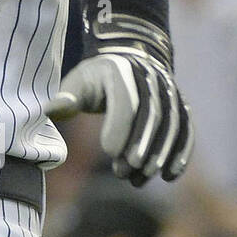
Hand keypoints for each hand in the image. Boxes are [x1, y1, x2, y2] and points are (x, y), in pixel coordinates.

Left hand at [46, 9, 193, 185]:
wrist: (126, 59)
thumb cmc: (96, 77)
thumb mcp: (77, 82)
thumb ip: (67, 98)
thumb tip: (49, 111)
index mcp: (120, 71)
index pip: (125, 101)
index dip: (120, 127)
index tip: (109, 153)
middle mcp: (150, 78)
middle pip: (152, 114)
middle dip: (141, 145)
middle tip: (127, 171)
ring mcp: (169, 90)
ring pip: (172, 124)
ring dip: (160, 153)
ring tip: (142, 177)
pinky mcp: (180, 104)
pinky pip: (186, 129)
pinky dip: (181, 152)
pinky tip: (169, 175)